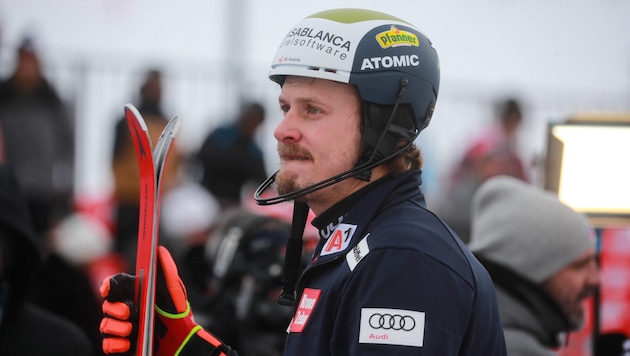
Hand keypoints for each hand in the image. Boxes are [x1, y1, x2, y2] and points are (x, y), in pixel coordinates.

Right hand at [100, 246, 231, 354]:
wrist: (182, 343)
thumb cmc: (178, 316)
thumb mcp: (175, 293)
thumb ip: (169, 271)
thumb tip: (160, 251)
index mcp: (137, 294)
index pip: (117, 285)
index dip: (110, 284)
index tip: (109, 289)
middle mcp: (126, 309)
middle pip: (108, 305)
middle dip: (116, 308)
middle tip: (130, 312)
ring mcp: (122, 328)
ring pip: (105, 325)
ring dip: (117, 327)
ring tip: (131, 330)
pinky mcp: (122, 346)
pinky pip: (108, 345)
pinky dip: (116, 344)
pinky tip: (129, 343)